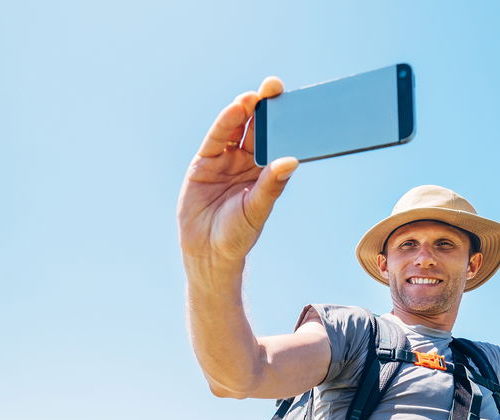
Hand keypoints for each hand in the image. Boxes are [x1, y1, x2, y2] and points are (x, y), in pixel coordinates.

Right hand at [177, 77, 299, 263]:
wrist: (207, 252)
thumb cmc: (237, 235)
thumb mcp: (256, 210)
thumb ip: (271, 186)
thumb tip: (292, 161)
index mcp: (264, 171)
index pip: (276, 140)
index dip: (284, 121)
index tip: (295, 102)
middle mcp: (246, 161)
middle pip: (257, 128)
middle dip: (265, 107)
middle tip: (274, 87)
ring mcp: (225, 159)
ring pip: (236, 129)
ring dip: (244, 111)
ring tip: (254, 97)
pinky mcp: (204, 161)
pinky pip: (216, 138)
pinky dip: (224, 123)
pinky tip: (235, 109)